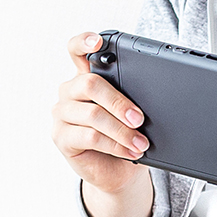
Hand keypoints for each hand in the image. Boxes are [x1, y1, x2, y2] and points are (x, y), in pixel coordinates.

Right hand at [50, 32, 151, 196]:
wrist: (118, 174)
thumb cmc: (125, 140)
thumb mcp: (132, 117)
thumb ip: (133, 100)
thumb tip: (156, 99)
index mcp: (86, 79)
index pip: (77, 51)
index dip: (84, 42)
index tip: (98, 41)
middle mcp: (70, 92)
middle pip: (91, 84)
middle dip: (120, 102)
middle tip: (140, 119)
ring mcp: (62, 114)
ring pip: (93, 114)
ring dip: (122, 131)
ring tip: (141, 143)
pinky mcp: (61, 137)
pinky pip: (90, 137)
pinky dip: (116, 145)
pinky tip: (130, 152)